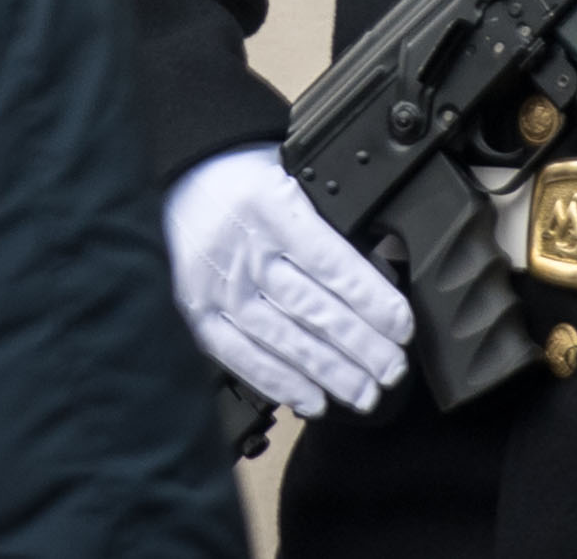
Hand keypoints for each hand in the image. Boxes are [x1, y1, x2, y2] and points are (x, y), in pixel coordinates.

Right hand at [162, 145, 408, 416]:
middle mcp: (242, 248)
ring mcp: (216, 284)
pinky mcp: (195, 311)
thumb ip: (328, 221)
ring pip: (284, 338)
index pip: (330, 262)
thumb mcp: (289, 178)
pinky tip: (313, 399)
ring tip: (365, 394)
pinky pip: (241, 355)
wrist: (174, 180)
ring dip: (330, 372)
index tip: (402, 328)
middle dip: (360, 345)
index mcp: (269, 206)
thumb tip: (385, 267)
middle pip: (312, 307)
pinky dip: (279, 381)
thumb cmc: (240, 182)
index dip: (371, 300)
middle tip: (393, 370)